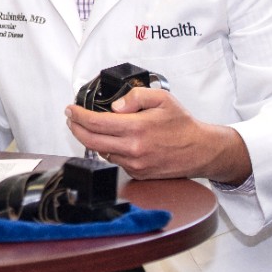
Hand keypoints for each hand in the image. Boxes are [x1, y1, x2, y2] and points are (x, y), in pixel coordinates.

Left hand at [64, 87, 250, 184]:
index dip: (78, 116)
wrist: (201, 150)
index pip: (96, 123)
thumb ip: (135, 96)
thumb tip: (114, 106)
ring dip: (91, 140)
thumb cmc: (183, 125)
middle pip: (90, 141)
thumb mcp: (162, 99)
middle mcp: (133, 149)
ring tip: (90, 127)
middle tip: (71, 119)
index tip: (70, 110)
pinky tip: (111, 141)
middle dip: (75, 129)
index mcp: (137, 128)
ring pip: (101, 152)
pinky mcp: (138, 175)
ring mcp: (135, 165)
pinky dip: (108, 150)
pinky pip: (115, 161)